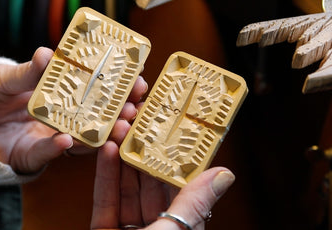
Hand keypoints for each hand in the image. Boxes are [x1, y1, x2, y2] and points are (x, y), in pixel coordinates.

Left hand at [0, 47, 147, 173]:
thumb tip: (46, 53)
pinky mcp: (34, 155)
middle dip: (121, 111)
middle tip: (135, 105)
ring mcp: (51, 136)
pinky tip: (69, 140)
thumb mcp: (8, 78)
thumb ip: (28, 72)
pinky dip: (59, 148)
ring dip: (102, 132)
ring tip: (118, 123)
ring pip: (84, 138)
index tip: (137, 77)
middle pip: (99, 116)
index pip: (96, 89)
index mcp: (61, 93)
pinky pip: (50, 153)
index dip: (118, 85)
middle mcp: (63, 116)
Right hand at [91, 140, 234, 229]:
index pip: (183, 190)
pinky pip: (105, 203)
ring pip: (127, 190)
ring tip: (122, 129)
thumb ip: (193, 207)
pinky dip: (105, 178)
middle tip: (142, 123)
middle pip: (152, 186)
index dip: (178, 159)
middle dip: (145, 153)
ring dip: (123, 159)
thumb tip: (225, 175)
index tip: (175, 131)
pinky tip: (107, 153)